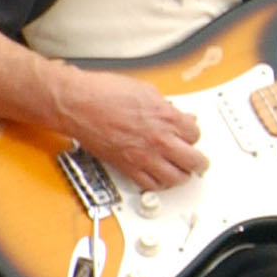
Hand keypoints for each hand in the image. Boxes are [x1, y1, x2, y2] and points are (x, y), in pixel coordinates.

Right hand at [54, 66, 205, 190]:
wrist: (78, 104)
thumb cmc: (105, 93)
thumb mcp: (146, 91)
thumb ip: (166, 107)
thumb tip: (178, 115)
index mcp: (167, 118)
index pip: (196, 135)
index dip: (193, 135)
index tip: (189, 136)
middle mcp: (160, 140)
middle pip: (194, 161)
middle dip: (198, 162)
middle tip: (198, 162)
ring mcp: (144, 156)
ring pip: (176, 178)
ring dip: (181, 176)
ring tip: (181, 172)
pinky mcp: (127, 167)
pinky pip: (150, 185)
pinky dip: (158, 184)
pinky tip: (159, 179)